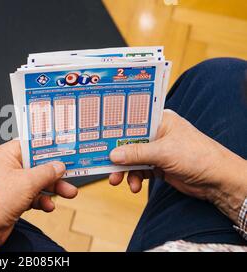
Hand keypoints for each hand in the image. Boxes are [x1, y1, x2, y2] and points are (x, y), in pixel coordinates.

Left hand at [0, 140, 77, 249]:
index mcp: (5, 154)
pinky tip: (48, 206)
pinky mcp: (11, 200)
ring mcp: (8, 184)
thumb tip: (59, 165)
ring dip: (52, 188)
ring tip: (68, 193)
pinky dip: (41, 200)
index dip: (48, 147)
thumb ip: (46, 171)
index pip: (30, 144)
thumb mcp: (27, 182)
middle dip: (55, 173)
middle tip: (71, 175)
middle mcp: (6, 167)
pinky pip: (31, 196)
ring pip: (36, 182)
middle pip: (36, 165)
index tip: (64, 149)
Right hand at [109, 109, 246, 221]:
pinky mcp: (159, 166)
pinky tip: (133, 185)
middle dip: (117, 155)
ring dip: (124, 170)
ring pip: (133, 158)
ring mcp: (158, 150)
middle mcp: (158, 133)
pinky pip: (140, 170)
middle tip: (105, 164)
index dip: (116, 128)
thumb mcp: (163, 152)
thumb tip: (112, 155)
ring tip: (117, 180)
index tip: (99, 136)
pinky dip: (134, 178)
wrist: (218, 181)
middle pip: (129, 141)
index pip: (133, 120)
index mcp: (161, 120)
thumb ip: (136, 153)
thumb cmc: (198, 156)